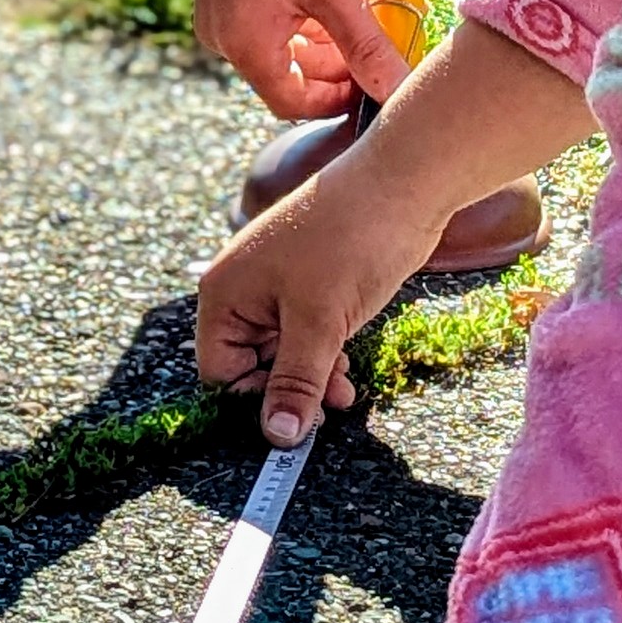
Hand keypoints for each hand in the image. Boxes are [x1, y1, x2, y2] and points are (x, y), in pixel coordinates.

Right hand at [168, 0, 410, 119]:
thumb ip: (365, 43)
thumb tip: (395, 88)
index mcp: (243, 44)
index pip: (295, 103)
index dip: (342, 99)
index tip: (382, 78)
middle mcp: (225, 35)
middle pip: (292, 74)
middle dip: (342, 61)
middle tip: (387, 37)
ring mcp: (223, 9)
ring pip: (288, 42)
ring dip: (331, 32)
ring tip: (371, 2)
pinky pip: (275, 14)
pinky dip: (311, 9)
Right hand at [199, 137, 437, 445]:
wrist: (402, 186)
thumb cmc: (350, 242)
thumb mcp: (319, 324)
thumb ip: (296, 382)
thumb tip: (279, 437)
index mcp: (225, 292)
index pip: (219, 371)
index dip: (254, 399)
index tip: (298, 413)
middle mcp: (242, 287)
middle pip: (250, 363)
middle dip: (289, 388)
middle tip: (330, 404)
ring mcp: (275, 283)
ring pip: (281, 351)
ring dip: (312, 375)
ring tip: (345, 387)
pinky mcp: (309, 282)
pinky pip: (303, 332)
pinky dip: (324, 353)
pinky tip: (348, 364)